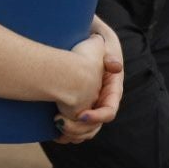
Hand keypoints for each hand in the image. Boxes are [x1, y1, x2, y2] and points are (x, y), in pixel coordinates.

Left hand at [52, 26, 122, 144]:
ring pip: (85, 130)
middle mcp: (102, 99)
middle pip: (95, 125)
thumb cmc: (93, 36)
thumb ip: (109, 52)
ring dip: (71, 133)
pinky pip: (74, 125)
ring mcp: (90, 103)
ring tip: (55, 130)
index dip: (97, 117)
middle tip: (59, 123)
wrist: (80, 34)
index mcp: (111, 89)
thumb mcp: (104, 41)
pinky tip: (52, 131)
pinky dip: (65, 131)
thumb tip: (116, 66)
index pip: (109, 111)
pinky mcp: (77, 104)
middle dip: (79, 129)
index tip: (81, 116)